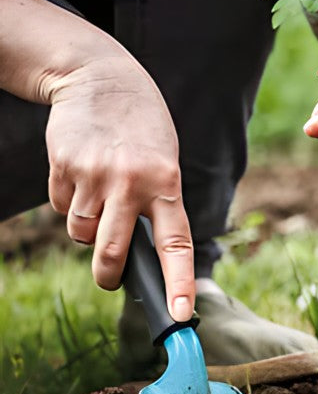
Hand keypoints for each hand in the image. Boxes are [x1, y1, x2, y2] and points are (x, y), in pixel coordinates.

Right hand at [46, 58, 194, 321]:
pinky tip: (80, 174)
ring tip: (99, 198)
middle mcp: (132, 182)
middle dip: (108, 275)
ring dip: (86, 230)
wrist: (102, 78)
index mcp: (167, 183)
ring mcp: (95, 175)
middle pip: (112, 252)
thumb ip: (156, 203)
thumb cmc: (142, 129)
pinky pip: (61, 207)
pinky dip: (68, 201)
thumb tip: (140, 254)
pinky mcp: (64, 167)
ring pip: (81, 233)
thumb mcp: (164, 161)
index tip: (181, 315)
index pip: (176, 244)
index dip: (179, 283)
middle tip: (110, 280)